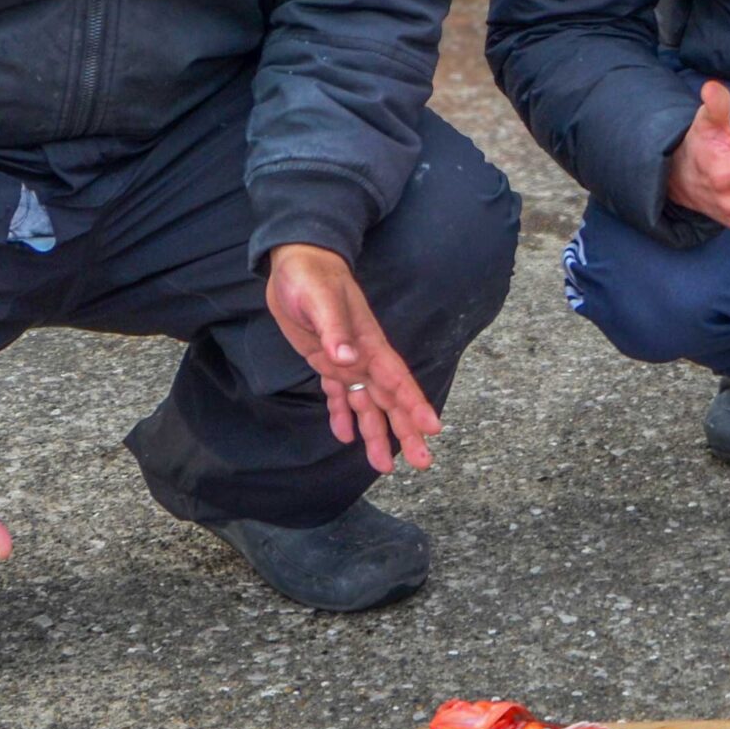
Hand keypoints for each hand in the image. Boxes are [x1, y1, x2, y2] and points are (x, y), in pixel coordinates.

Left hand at [266, 244, 441, 473]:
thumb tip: (347, 360)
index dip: (415, 404)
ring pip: (367, 404)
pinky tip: (344, 436)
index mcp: (368, 343)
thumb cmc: (310, 276)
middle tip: (423, 462)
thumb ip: (334, 330)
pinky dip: (342, 415)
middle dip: (406, 431)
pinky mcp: (325, 360)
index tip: (432, 428)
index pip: (397, 379)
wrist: (297, 261)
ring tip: (384, 467)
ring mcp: (346, 361)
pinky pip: (339, 394)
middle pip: (390, 400)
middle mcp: (364, 357)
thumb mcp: (319, 299)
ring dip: (376, 433)